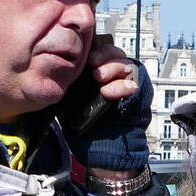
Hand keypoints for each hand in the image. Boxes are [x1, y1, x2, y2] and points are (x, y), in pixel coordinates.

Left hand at [65, 36, 152, 173]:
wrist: (100, 146)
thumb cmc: (83, 124)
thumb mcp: (70, 98)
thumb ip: (70, 80)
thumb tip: (58, 65)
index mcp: (95, 70)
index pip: (99, 49)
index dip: (94, 49)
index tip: (86, 59)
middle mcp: (112, 74)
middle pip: (114, 52)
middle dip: (104, 57)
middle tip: (94, 69)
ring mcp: (126, 83)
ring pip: (125, 64)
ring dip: (113, 69)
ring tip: (100, 80)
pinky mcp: (137, 93)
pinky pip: (134, 82)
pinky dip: (122, 85)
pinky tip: (109, 93)